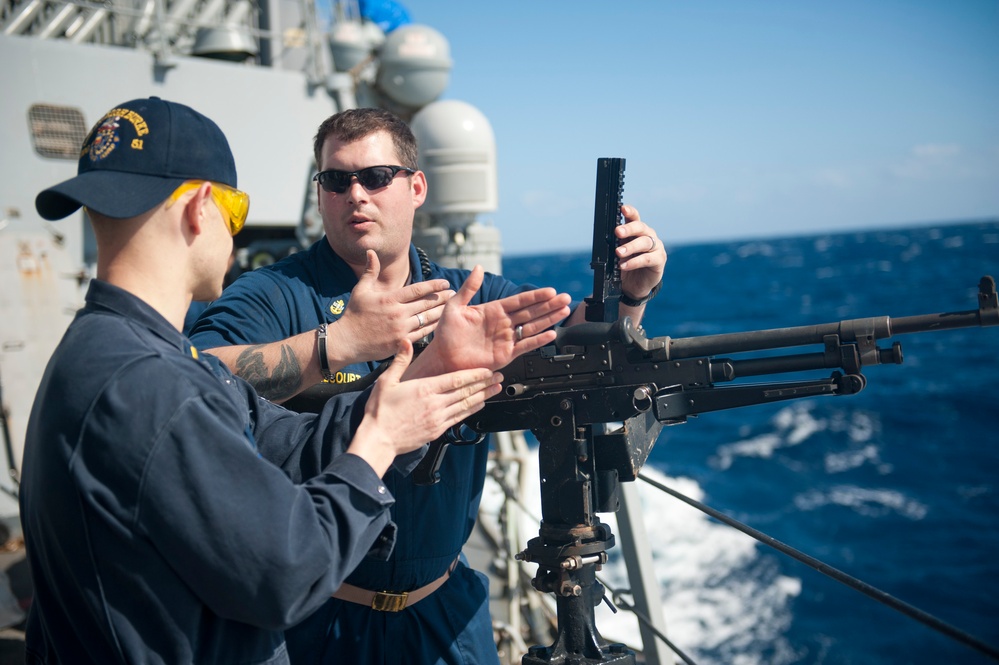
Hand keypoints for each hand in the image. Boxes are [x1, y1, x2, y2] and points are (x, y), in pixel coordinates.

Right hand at [330, 250, 453, 362]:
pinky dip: (432, 328)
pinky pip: (421, 334)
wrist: (346, 341)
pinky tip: (439, 324)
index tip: (445, 283)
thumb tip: (371, 252)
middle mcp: (397, 313)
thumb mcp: (361, 290)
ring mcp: (400, 329)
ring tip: (450, 308)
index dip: (434, 285)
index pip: (418, 289)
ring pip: (427, 319)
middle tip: (454, 294)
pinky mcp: (400, 343)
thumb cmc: (353, 314)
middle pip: (426, 303)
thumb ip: (370, 271)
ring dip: (440, 313)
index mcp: (390, 299)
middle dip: (442, 298)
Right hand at [348, 340, 502, 476]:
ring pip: (466, 405)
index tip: (488, 370)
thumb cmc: (380, 411)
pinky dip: (471, 410)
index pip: (457, 379)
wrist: (378, 440)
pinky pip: (459, 418)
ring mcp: (438, 418)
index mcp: (425, 389)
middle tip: (499, 377)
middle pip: (466, 391)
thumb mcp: (386, 381)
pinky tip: (479, 405)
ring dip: (483, 396)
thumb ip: (400, 361)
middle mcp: (436, 403)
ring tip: (495, 390)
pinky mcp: (437, 430)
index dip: (475, 374)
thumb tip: (406, 342)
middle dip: (485, 384)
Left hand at [406, 266, 571, 378]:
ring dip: (549, 319)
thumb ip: (468, 288)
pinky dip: (538, 340)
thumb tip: (477, 267)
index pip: (519, 301)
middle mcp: (503, 324)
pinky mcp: (505, 355)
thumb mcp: (455, 307)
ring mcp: (506, 339)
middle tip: (566, 298)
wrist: (442, 358)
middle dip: (549, 305)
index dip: (535, 296)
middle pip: (531, 312)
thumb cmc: (445, 334)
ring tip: (565, 311)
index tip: (551, 291)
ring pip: (532, 327)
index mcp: (493, 310)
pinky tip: (551, 334)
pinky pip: (525, 346)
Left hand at [614, 205, 666, 301]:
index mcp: (637, 231)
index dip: (630, 212)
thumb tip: (608, 241)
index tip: (622, 209)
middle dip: (628, 229)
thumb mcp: (618, 254)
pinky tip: (624, 265)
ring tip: (618, 252)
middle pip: (640, 227)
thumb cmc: (626, 265)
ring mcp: (656, 247)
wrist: (634, 285)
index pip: (634, 218)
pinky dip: (634, 262)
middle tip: (617, 232)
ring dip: (630, 247)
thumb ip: (616, 245)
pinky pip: (647, 259)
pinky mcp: (659, 260)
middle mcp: (648, 235)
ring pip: (644, 242)